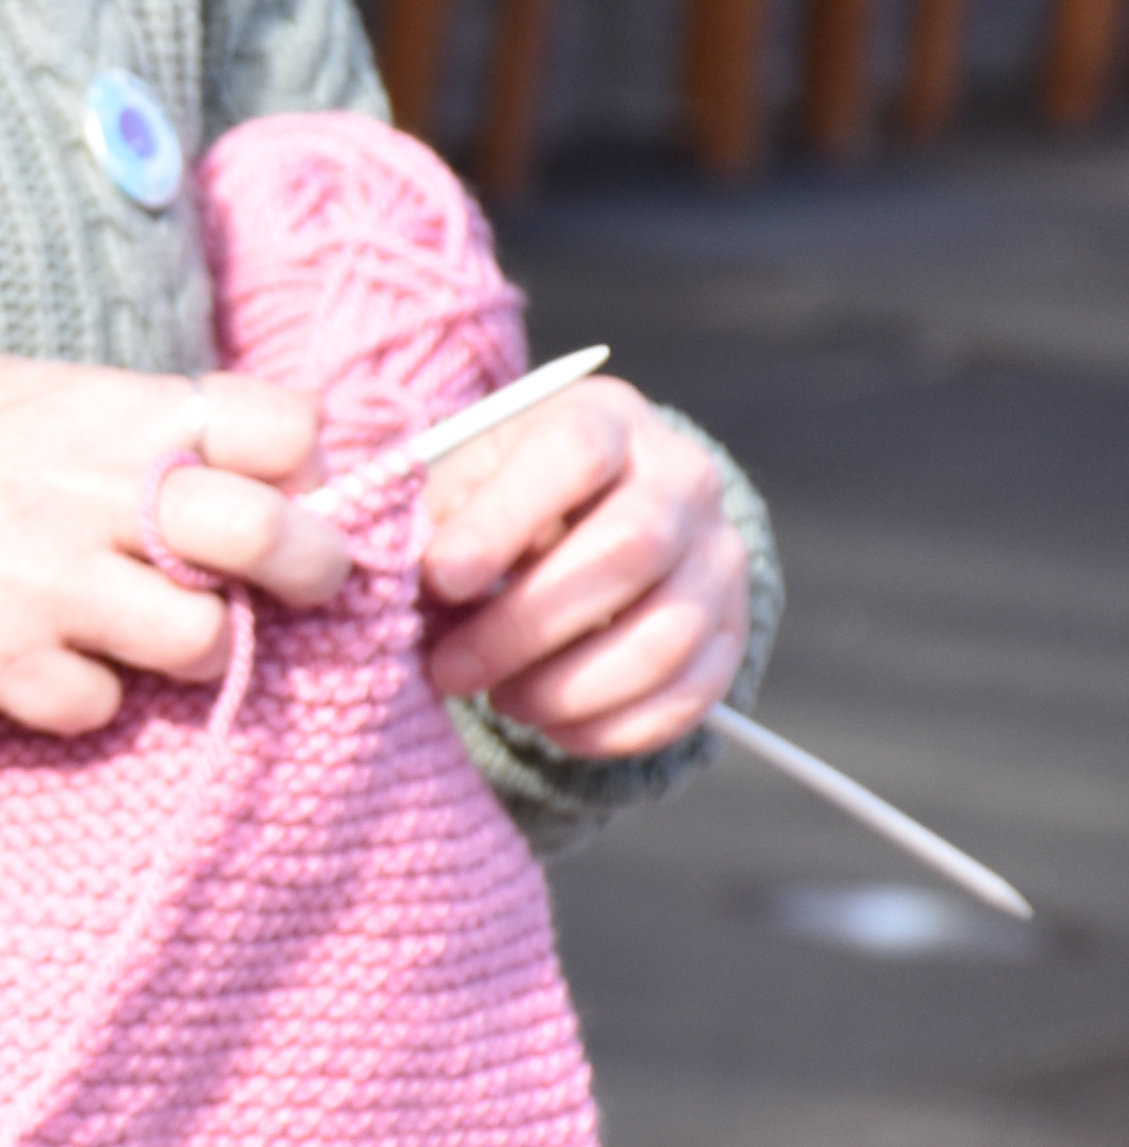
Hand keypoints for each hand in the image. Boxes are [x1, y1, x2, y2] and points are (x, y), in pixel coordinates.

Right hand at [0, 356, 354, 736]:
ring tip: (145, 628)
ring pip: (203, 641)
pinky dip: (84, 693)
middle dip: (309, 568)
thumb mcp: (30, 393)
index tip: (284, 484)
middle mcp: (94, 493)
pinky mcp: (7, 663)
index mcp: (111, 412)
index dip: (301, 463)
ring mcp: (52, 583)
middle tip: (298, 581)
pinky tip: (45, 657)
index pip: (280, 425)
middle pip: (270, 536)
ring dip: (192, 646)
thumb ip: (135, 423)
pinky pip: (101, 703)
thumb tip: (246, 458)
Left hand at [416, 378, 746, 754]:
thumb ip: (435, 519)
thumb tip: (413, 580)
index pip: (574, 456)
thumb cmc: (501, 495)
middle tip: (451, 668)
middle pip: (629, 549)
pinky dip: (616, 727)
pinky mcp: (732, 627)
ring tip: (501, 700)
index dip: (503, 521)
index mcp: (606, 419)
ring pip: (666, 633)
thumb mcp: (461, 478)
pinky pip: (693, 692)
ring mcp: (718, 554)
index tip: (441, 580)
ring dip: (570, 688)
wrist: (587, 512)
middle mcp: (681, 477)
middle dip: (526, 626)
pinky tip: (553, 727)